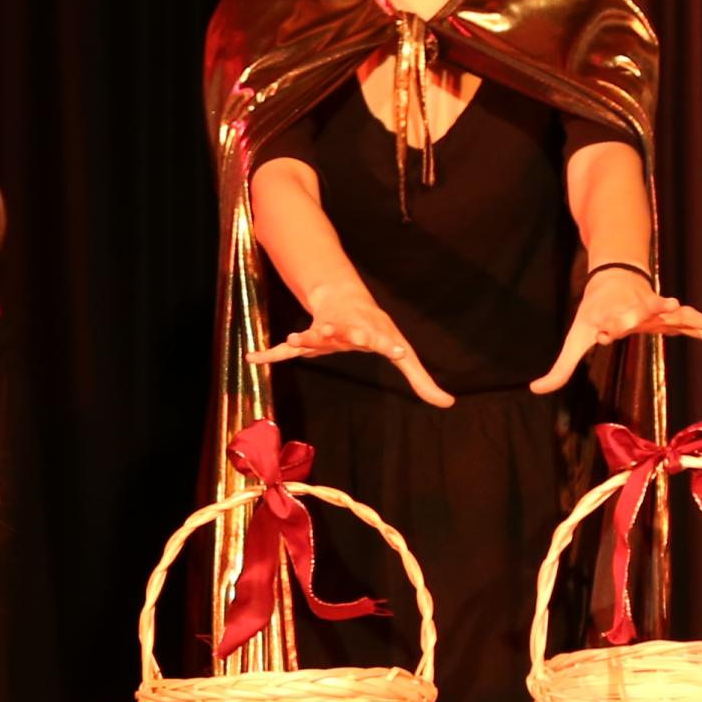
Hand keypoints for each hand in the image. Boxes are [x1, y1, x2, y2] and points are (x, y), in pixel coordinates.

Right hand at [252, 287, 455, 408]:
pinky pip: (286, 350)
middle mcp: (348, 329)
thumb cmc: (378, 330)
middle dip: (344, 332)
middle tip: (344, 334)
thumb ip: (421, 379)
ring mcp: (325, 332)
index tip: (397, 347)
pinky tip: (253, 359)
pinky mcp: (308, 339)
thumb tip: (449, 403)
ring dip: (305, 337)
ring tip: (294, 338)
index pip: (383, 338)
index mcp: (374, 333)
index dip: (390, 343)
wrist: (345, 298)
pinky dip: (270, 355)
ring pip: (315, 335)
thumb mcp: (402, 353)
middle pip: (346, 331)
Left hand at [533, 268, 701, 396]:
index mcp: (611, 314)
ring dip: (697, 319)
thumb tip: (536, 390)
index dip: (607, 326)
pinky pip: (697, 323)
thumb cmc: (596, 313)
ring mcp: (659, 311)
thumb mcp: (576, 336)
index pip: (609, 321)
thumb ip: (561, 367)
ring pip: (679, 314)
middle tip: (665, 307)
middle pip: (645, 311)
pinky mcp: (674, 315)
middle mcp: (637, 310)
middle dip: (652, 311)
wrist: (616, 277)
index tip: (605, 331)